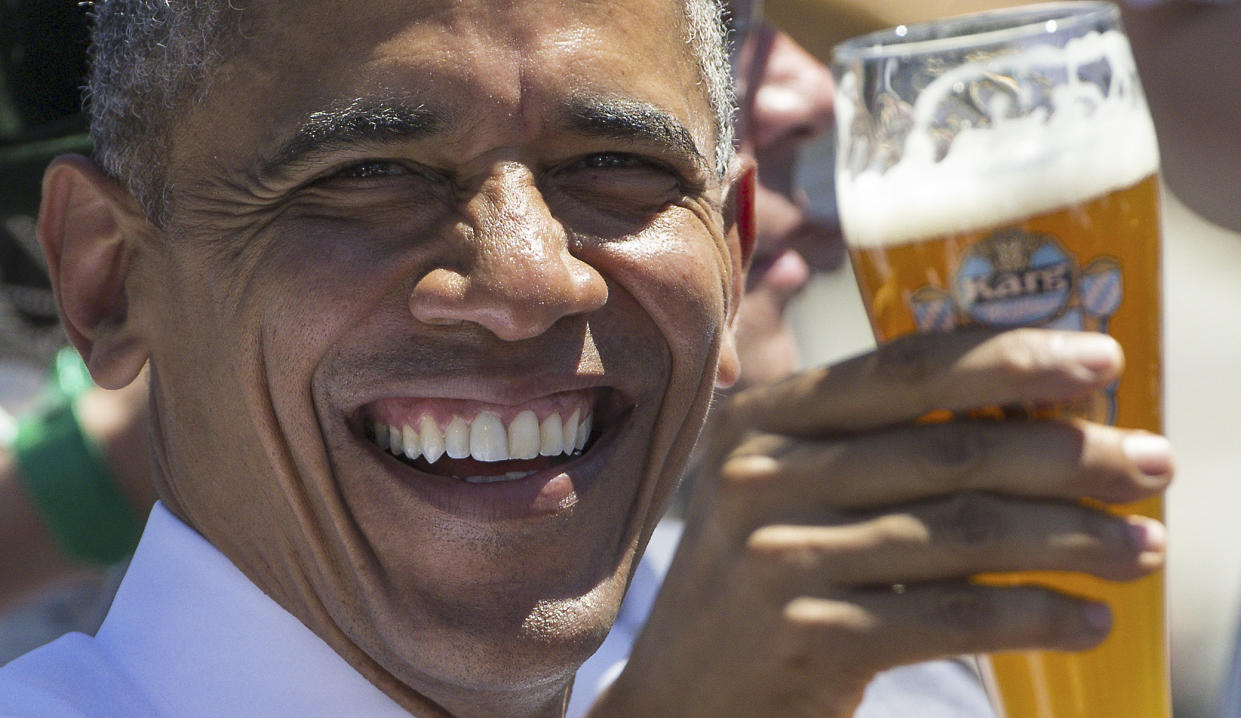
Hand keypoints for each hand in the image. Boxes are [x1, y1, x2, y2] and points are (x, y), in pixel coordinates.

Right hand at [590, 328, 1171, 717]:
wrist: (682, 693)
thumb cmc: (755, 573)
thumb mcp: (773, 481)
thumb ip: (852, 428)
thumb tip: (1011, 390)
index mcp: (763, 418)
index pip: (904, 369)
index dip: (1011, 358)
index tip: (1100, 361)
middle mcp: (764, 476)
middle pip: (950, 450)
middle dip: (1069, 453)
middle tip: (1152, 462)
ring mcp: (782, 558)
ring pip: (964, 532)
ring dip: (1073, 538)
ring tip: (1146, 547)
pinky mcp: (812, 637)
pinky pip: (952, 616)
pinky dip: (1034, 615)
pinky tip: (1087, 619)